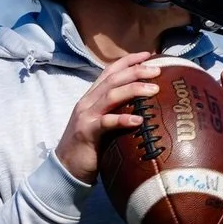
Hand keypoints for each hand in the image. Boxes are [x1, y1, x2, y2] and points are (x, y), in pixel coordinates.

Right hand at [55, 54, 164, 184]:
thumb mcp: (102, 125)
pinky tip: (139, 119)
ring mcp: (86, 116)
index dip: (128, 61)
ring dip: (133, 89)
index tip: (148, 55)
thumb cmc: (89, 148)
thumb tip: (144, 108)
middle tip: (157, 70)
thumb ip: (116, 112)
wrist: (65, 169)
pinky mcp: (86, 133)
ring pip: (111, 95)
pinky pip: (106, 122)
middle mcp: (88, 102)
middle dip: (136, 71)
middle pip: (113, 79)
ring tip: (154, 89)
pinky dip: (123, 119)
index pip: (110, 72)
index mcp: (92, 98)